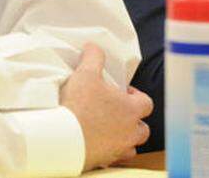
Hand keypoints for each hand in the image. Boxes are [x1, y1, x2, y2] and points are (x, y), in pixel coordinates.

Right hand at [60, 43, 152, 170]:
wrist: (62, 138)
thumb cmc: (79, 105)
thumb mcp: (86, 73)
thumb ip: (94, 57)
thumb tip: (93, 46)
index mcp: (131, 110)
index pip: (147, 103)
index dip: (137, 96)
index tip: (123, 92)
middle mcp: (129, 132)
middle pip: (143, 129)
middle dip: (133, 121)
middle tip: (117, 112)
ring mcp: (118, 149)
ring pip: (131, 147)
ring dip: (124, 139)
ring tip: (109, 130)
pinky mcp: (105, 161)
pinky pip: (114, 159)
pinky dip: (109, 152)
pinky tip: (97, 144)